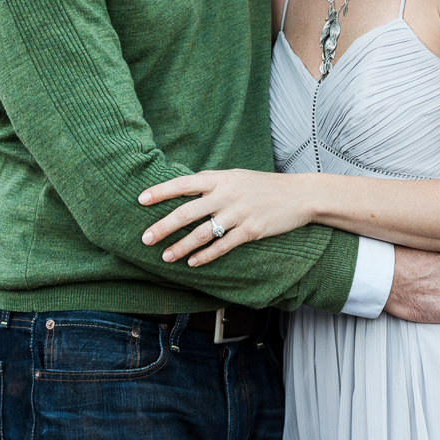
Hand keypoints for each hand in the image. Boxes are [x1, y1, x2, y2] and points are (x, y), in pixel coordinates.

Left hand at [137, 170, 313, 266]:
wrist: (298, 195)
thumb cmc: (261, 185)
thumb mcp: (234, 176)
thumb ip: (211, 182)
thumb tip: (184, 188)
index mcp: (219, 178)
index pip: (183, 184)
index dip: (161, 191)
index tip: (140, 200)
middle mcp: (226, 194)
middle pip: (187, 212)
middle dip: (163, 227)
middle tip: (145, 239)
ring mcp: (239, 213)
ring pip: (202, 233)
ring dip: (181, 246)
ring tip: (166, 256)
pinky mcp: (251, 231)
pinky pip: (223, 246)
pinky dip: (206, 256)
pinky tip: (193, 263)